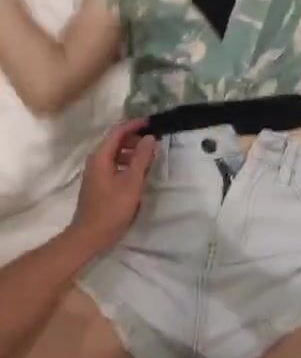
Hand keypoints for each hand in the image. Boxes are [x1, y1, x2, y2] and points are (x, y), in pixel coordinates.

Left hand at [69, 119, 156, 252]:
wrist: (89, 236)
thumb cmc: (111, 208)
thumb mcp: (131, 182)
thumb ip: (141, 158)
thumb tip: (150, 138)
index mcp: (101, 156)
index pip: (118, 131)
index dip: (135, 125)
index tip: (152, 122)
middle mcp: (96, 160)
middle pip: (116, 141)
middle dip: (135, 138)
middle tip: (154, 141)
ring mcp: (96, 173)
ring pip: (115, 154)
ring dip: (132, 152)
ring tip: (150, 157)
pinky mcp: (99, 183)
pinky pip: (114, 165)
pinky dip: (127, 163)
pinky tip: (139, 173)